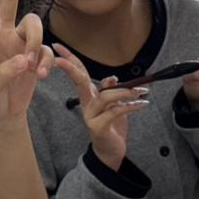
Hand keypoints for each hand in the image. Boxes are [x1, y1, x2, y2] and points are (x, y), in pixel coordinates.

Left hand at [0, 0, 52, 128]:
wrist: (3, 118)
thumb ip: (1, 75)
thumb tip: (23, 61)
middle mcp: (1, 37)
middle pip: (8, 0)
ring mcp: (20, 45)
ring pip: (34, 25)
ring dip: (36, 42)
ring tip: (33, 66)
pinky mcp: (35, 57)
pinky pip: (46, 50)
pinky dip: (46, 62)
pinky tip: (40, 77)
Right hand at [52, 43, 147, 170]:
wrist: (111, 150)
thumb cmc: (112, 126)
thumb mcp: (113, 104)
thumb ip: (112, 91)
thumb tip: (113, 78)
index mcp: (89, 96)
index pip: (78, 74)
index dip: (69, 60)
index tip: (57, 47)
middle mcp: (87, 104)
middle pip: (79, 81)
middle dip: (71, 68)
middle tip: (61, 59)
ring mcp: (91, 116)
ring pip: (105, 96)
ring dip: (125, 91)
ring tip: (141, 92)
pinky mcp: (99, 127)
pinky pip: (115, 112)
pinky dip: (130, 106)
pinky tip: (141, 105)